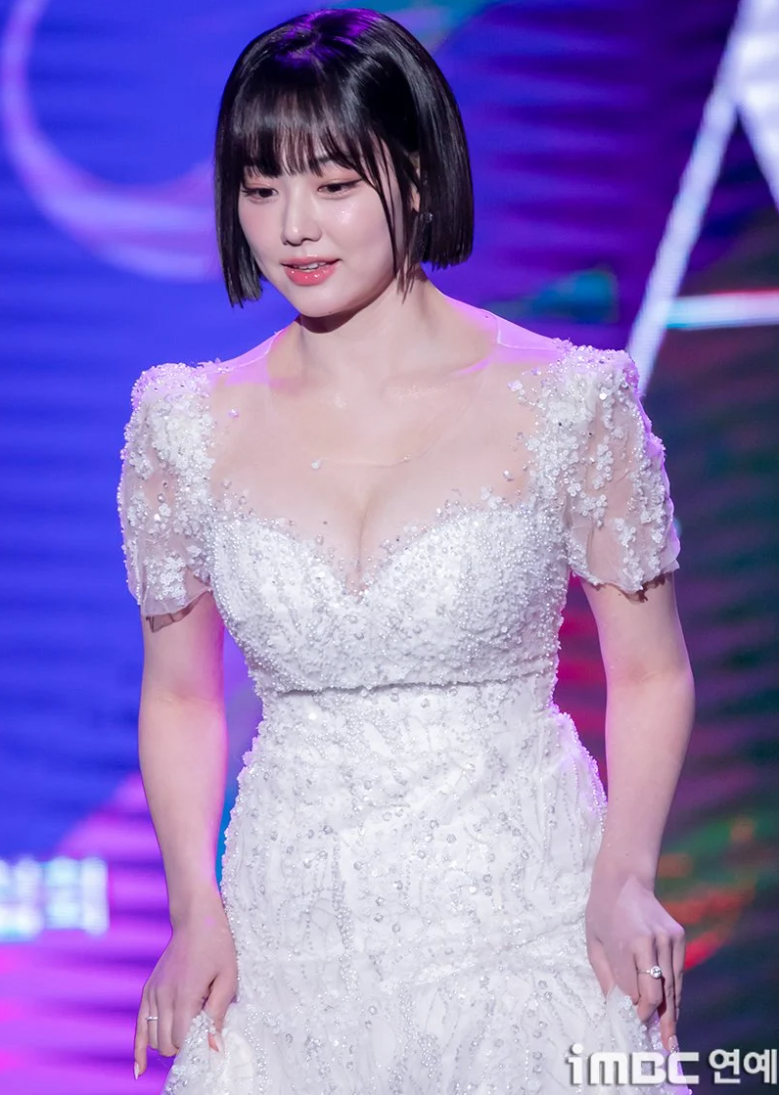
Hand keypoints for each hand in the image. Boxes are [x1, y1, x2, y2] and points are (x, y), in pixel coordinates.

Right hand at [133, 892, 237, 1078]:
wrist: (196, 919)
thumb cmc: (217, 946)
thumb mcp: (228, 978)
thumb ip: (218, 1014)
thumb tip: (214, 1048)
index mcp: (184, 994)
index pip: (181, 1039)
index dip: (196, 1045)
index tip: (210, 1040)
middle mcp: (162, 996)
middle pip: (166, 1043)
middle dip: (183, 1046)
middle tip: (201, 1033)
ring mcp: (152, 993)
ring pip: (153, 1038)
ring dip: (168, 1043)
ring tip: (187, 1033)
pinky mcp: (148, 990)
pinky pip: (139, 1026)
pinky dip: (139, 1048)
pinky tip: (140, 1068)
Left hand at [584, 867, 684, 1052]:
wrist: (624, 880)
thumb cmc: (602, 912)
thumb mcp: (594, 943)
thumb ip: (607, 976)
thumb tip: (616, 1007)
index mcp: (629, 942)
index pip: (636, 989)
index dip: (636, 1009)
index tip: (635, 1022)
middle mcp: (653, 941)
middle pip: (659, 990)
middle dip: (658, 1017)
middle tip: (661, 1043)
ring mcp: (669, 939)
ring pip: (672, 984)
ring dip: (671, 1010)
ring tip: (670, 1036)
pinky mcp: (679, 937)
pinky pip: (677, 972)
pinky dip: (675, 991)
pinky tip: (672, 1009)